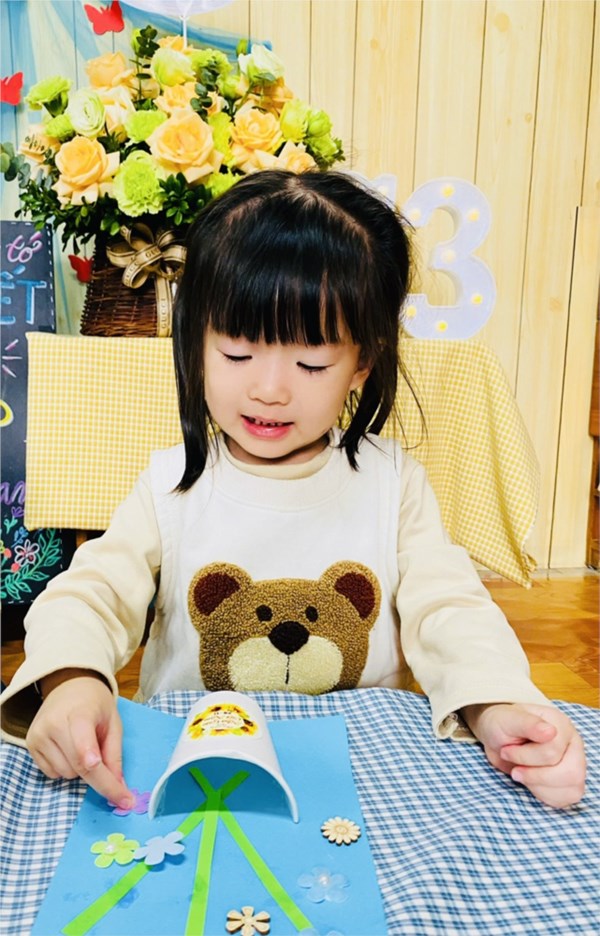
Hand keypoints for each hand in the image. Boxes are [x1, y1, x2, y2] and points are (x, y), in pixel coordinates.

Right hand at [26, 670, 133, 808]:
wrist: (69, 685)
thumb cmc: (95, 704)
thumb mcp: (113, 722)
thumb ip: (115, 754)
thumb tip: (118, 786)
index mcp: (79, 714)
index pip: (88, 755)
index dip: (104, 780)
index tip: (123, 799)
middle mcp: (53, 725)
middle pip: (79, 769)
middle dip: (99, 777)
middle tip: (107, 764)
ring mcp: (38, 736)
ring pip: (66, 775)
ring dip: (80, 769)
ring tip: (83, 744)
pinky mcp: (29, 745)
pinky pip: (52, 774)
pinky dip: (65, 768)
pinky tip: (68, 748)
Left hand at [461, 702, 585, 807]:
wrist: (498, 737)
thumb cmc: (503, 725)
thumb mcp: (507, 721)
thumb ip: (528, 724)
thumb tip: (550, 732)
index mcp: (560, 723)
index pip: (553, 751)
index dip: (525, 757)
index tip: (506, 750)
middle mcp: (574, 743)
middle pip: (570, 773)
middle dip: (535, 775)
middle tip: (515, 769)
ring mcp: (576, 762)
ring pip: (572, 789)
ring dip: (539, 786)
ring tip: (522, 774)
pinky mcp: (572, 781)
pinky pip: (567, 798)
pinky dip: (544, 795)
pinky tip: (531, 782)